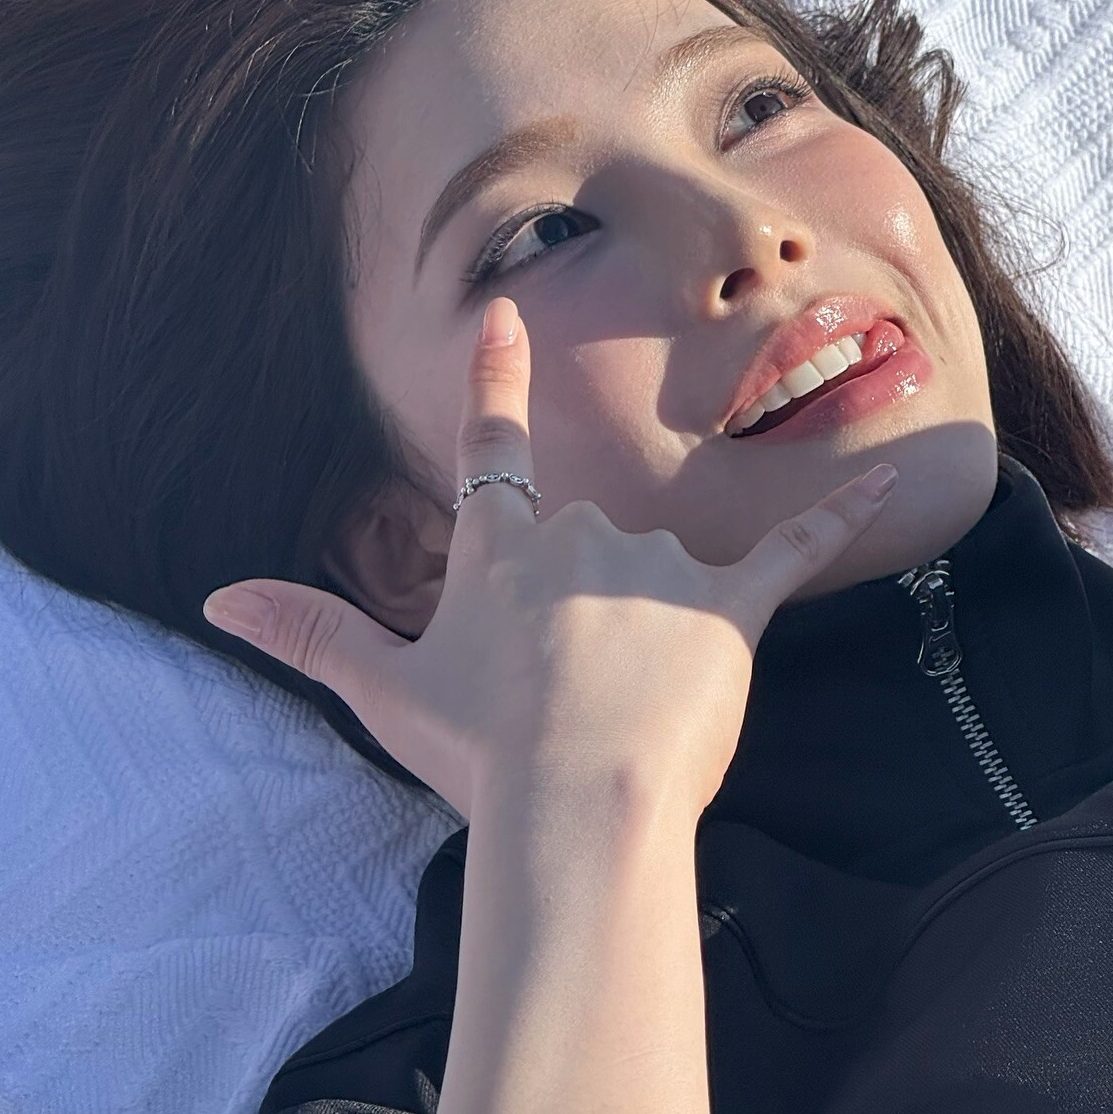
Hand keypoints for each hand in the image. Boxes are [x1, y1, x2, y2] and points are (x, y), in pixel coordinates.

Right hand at [202, 295, 897, 829]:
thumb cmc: (479, 749)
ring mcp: (659, 563)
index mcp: (502, 547)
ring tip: (634, 714)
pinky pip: (794, 548)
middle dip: (581, 604)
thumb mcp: (384, 690)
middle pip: (585, 536)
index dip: (495, 377)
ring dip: (654, 621)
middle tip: (564, 704)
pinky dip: (840, 517)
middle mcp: (581, 531)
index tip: (504, 313)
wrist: (577, 800)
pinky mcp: (732, 605)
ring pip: (664, 563)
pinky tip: (894, 490)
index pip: (491, 446)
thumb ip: (308, 632)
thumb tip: (218, 596)